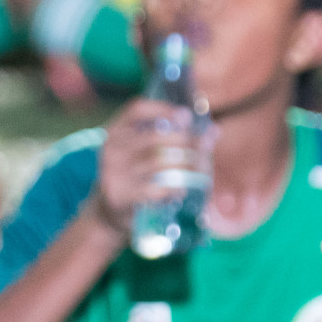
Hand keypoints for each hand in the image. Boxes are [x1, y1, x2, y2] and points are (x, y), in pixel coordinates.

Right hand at [89, 99, 211, 239]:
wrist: (108, 212)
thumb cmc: (134, 176)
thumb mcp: (144, 153)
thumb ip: (173, 139)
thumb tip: (214, 131)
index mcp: (115, 132)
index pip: (136, 110)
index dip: (163, 109)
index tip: (186, 116)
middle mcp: (112, 149)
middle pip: (156, 137)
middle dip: (186, 142)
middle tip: (204, 148)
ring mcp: (114, 173)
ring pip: (160, 163)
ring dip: (187, 166)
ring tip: (201, 170)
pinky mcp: (121, 196)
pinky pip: (156, 188)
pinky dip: (175, 188)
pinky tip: (182, 190)